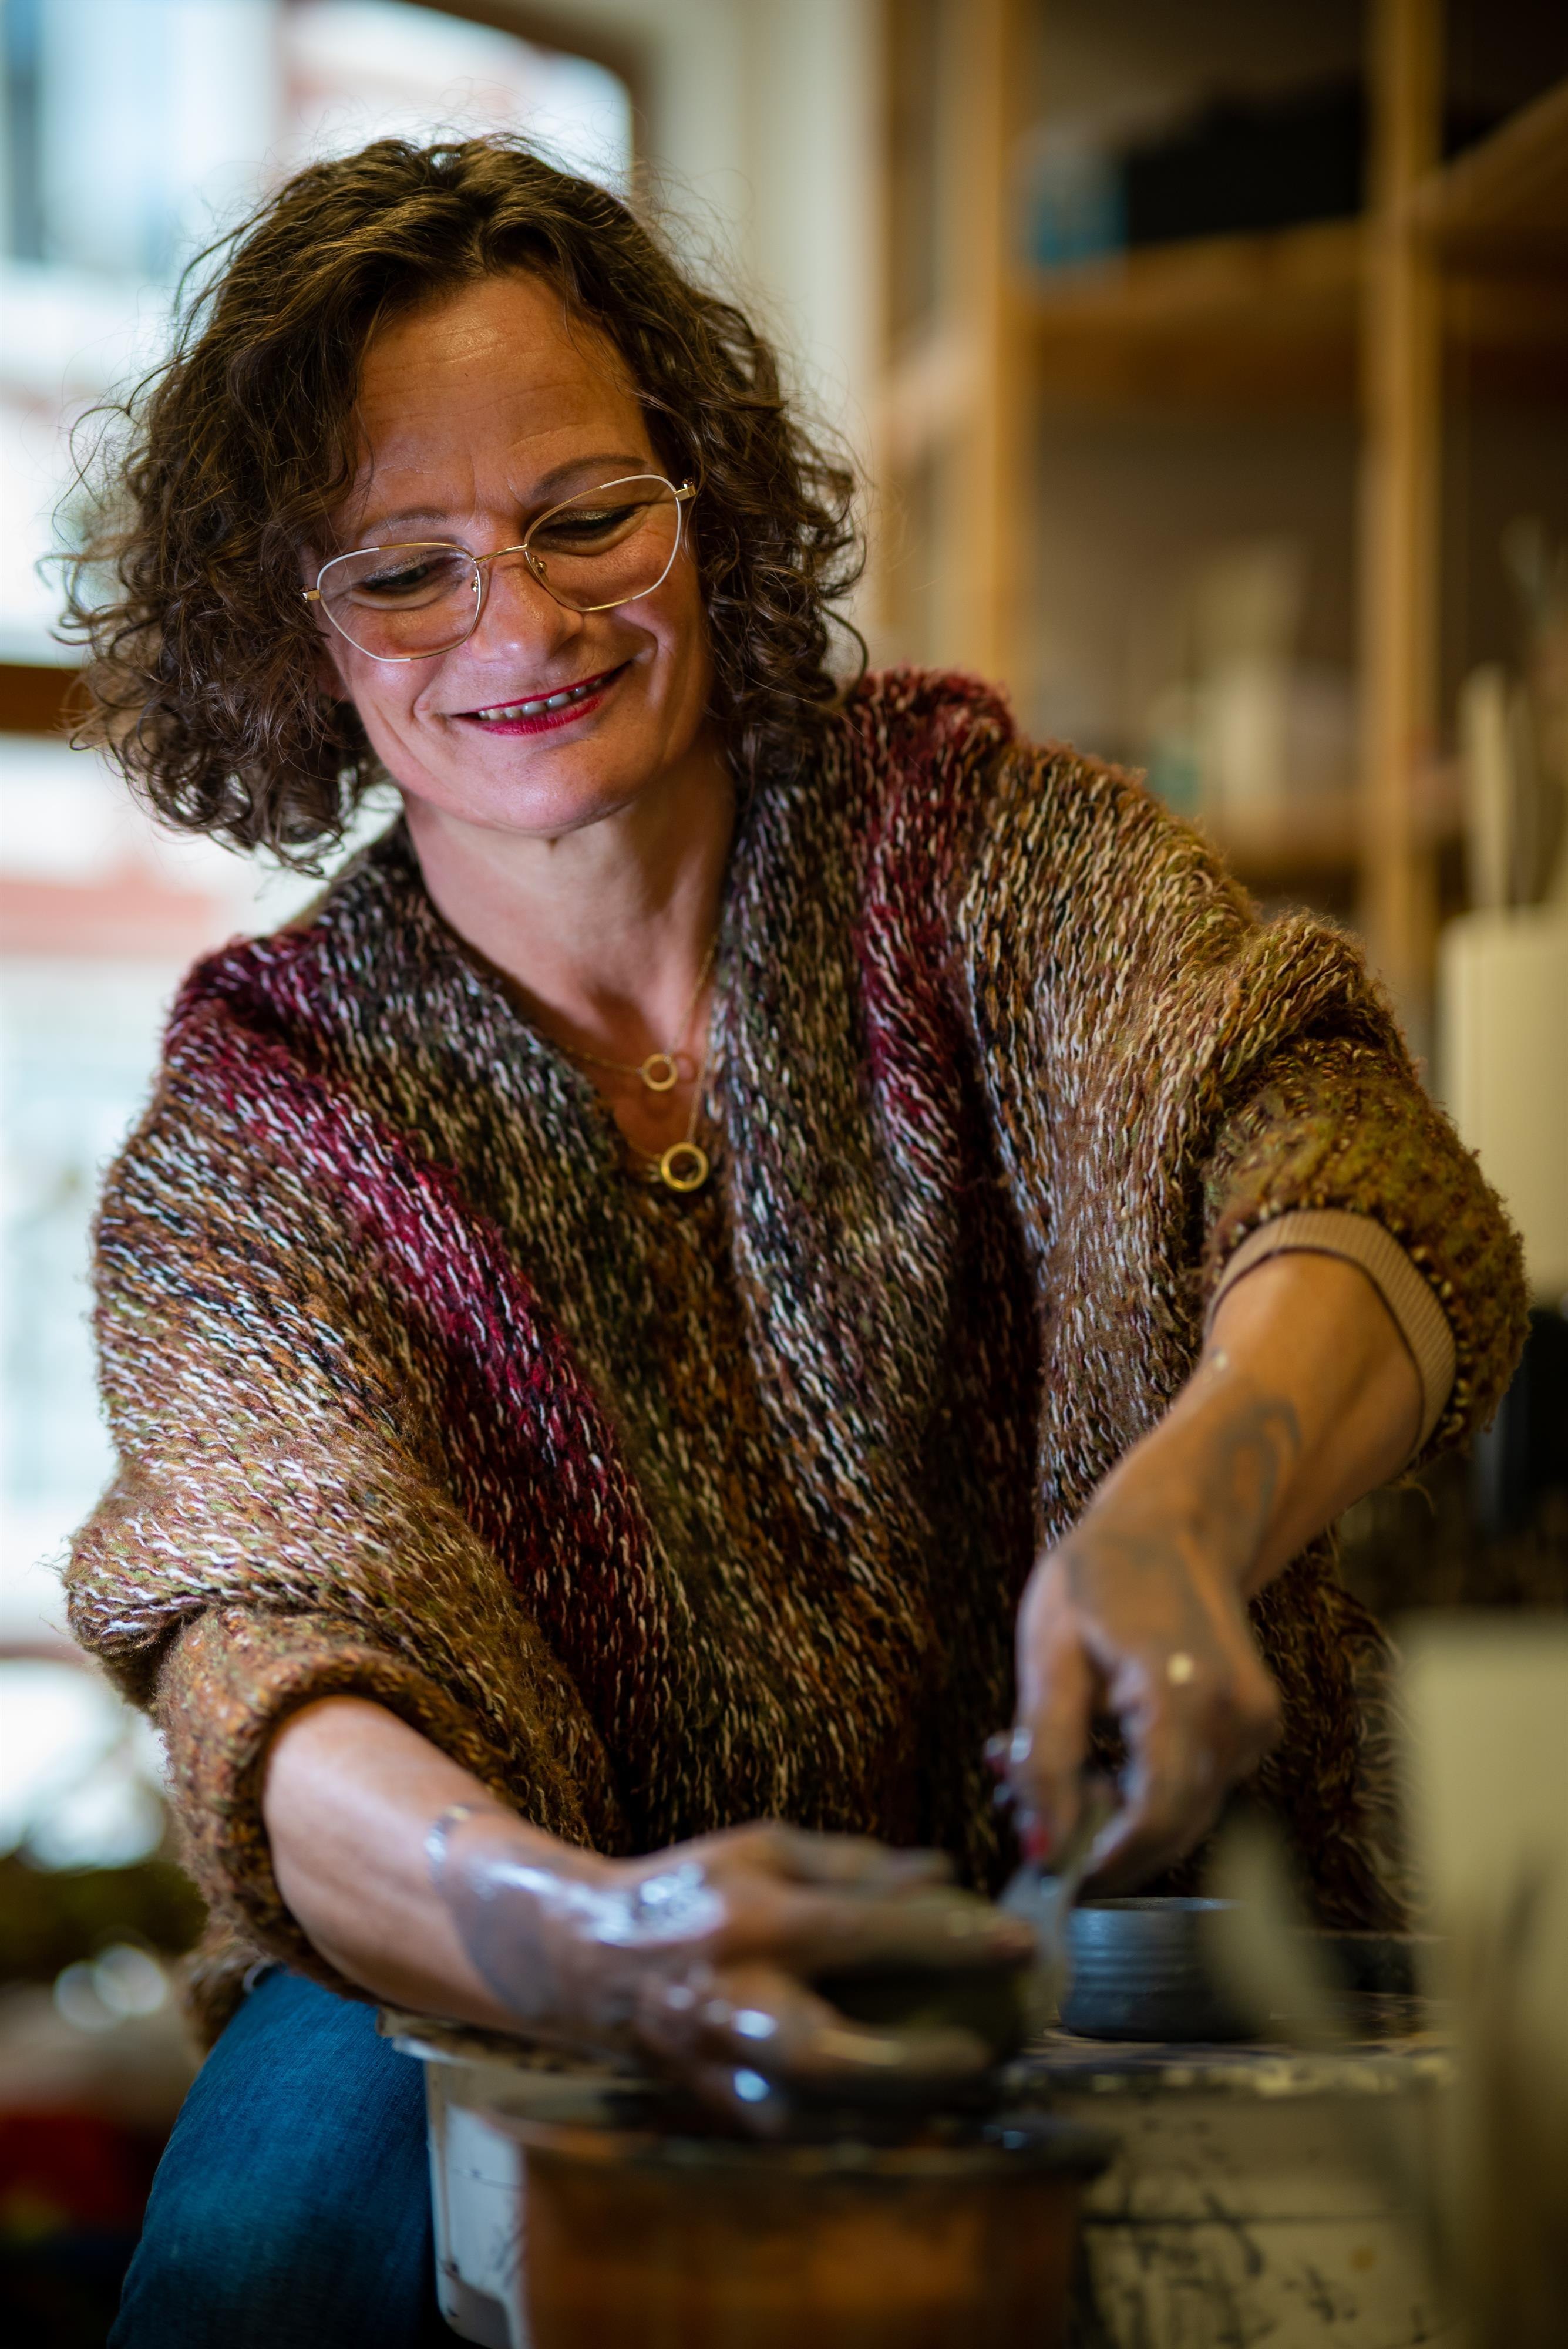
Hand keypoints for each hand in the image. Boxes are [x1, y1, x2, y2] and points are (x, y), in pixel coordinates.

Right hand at [434, 1817, 1034, 2122]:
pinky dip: (868, 2122)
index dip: (948, 1935)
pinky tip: (920, 2103)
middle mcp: (736, 2002)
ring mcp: (725, 2068)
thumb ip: (855, 1862)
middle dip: (921, 2063)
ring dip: (906, 2103)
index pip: (862, 1931)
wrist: (589, 1960)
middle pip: (833, 2054)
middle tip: (989, 2049)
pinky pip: (809, 2131)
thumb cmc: (692, 1889)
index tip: (1021, 1940)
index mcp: (751, 1922)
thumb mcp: (766, 1846)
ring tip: (974, 2076)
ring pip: (825, 2113)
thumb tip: (944, 1872)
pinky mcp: (725, 2110)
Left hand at [1012, 1498, 1281, 1887]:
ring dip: (1118, 1816)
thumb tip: (1041, 1848)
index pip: (1156, 1816)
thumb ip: (1045, 1755)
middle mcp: (1237, 1715)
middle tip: (1030, 1817)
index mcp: (1182, 1691)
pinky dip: (1146, 1790)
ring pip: (1185, 1811)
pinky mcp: (1255, 1727)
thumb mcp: (1048, 1652)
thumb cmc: (1103, 1573)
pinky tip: (1094, 1761)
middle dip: (1103, 1842)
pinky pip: (1199, 1785)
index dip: (1106, 1862)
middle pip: (1175, 1826)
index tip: (1056, 1876)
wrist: (1174, 1524)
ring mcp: (1255, 1724)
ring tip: (1048, 1777)